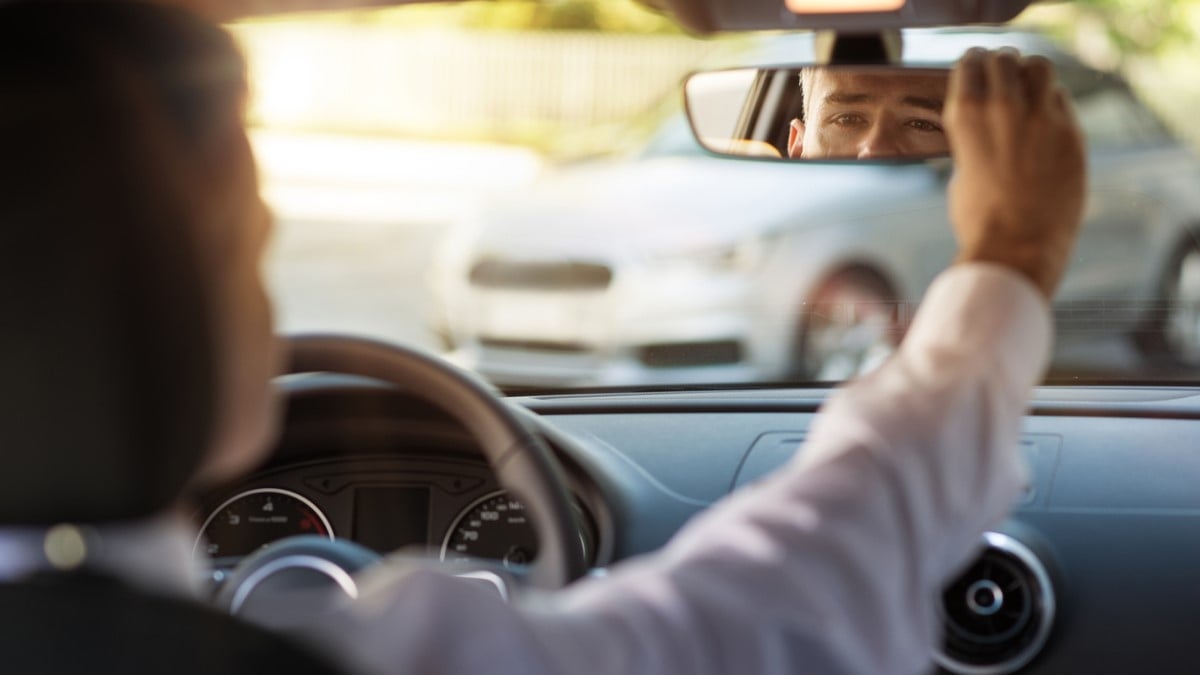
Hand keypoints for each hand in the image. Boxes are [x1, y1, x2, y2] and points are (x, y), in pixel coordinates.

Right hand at [944, 48, 1086, 299]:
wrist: (1015, 246)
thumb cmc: (979, 219)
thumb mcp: (961, 170)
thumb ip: (974, 140)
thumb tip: (986, 128)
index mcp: (966, 115)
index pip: (971, 63)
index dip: (973, 65)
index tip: (976, 69)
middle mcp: (1004, 108)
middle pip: (1005, 59)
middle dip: (1001, 66)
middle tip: (1002, 78)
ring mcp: (1042, 118)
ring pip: (1039, 67)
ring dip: (1030, 73)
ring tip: (1027, 89)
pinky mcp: (1072, 134)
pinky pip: (1061, 100)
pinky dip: (1051, 103)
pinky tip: (1044, 120)